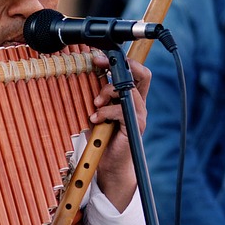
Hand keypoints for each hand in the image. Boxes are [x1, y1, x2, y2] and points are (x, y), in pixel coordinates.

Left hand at [89, 54, 149, 211]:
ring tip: (95, 103)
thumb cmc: (101, 139)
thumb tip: (82, 75)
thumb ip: (98, 96)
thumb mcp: (98, 112)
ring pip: (129, 91)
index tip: (98, 57)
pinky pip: (123, 111)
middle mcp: (139, 105)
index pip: (136, 71)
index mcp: (132, 98)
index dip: (120, 60)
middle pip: (142, 74)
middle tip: (97, 67)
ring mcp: (139, 116)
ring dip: (108, 92)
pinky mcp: (134, 127)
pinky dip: (106, 112)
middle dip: (119, 66)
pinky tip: (96, 119)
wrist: (108, 166)